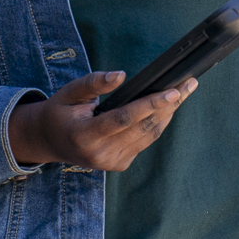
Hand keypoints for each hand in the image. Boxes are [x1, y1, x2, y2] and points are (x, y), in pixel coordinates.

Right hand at [9, 71, 197, 172]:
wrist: (49, 141)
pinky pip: (145, 141)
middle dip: (169, 104)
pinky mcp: (119, 164)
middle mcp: (99, 154)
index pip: (124, 118)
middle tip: (189, 84)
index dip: (151, 104)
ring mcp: (110, 162)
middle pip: (143, 127)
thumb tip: (121, 74)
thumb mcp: (69, 92)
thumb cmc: (60, 111)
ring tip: (184, 91)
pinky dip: (158, 123)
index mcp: (84, 135)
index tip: (174, 91)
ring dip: (169, 113)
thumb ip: (94, 82)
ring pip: (149, 135)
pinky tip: (168, 107)